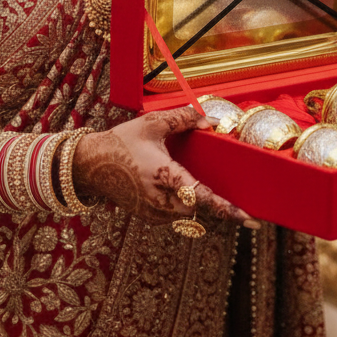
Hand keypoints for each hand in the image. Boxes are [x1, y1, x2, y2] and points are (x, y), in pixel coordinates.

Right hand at [74, 106, 258, 228]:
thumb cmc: (121, 142)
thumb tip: (211, 121)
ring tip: (192, 188)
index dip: (225, 207)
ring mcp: (152, 212)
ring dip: (194, 200)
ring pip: (187, 212)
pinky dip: (181, 202)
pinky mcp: (148, 217)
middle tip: (235, 203)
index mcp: (162, 175)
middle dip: (213, 203)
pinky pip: (174, 214)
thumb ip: (183, 119)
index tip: (247, 216)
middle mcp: (158, 199)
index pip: (199, 195)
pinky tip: (175, 187)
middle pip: (198, 208)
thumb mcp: (152, 123)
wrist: (89, 165)